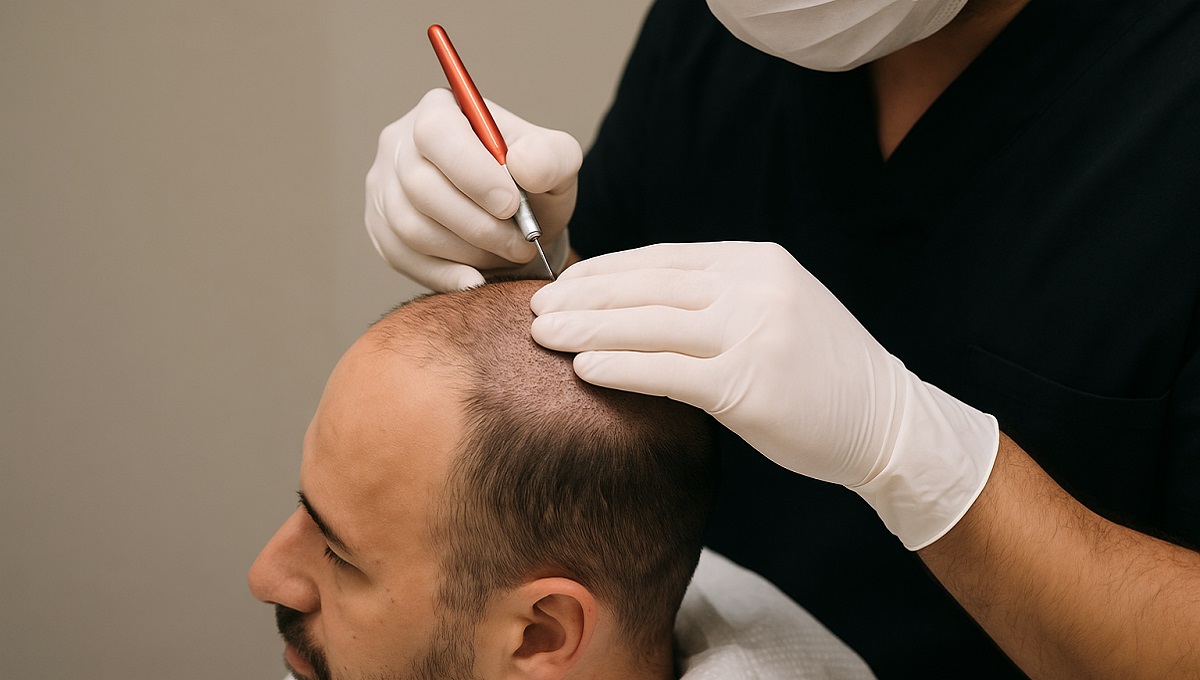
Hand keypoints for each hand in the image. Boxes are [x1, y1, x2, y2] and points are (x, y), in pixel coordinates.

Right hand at [365, 88, 580, 290]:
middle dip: (478, 224)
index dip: (471, 172)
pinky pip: (402, 257)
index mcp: (439, 110)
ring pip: (411, 227)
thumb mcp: (557, 163)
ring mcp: (384, 187)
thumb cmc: (532, 183)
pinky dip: (443, 274)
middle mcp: (399, 143)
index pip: (436, 133)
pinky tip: (476, 279)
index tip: (511, 205)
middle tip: (521, 244)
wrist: (515, 219)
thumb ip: (551, 158)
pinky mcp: (381, 228)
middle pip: (421, 187)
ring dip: (466, 250)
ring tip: (507, 254)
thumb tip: (522, 165)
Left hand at [530, 242, 998, 548]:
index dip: (605, 270)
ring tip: (542, 333)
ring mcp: (754, 332)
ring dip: (587, 327)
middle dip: (583, 295)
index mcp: (757, 262)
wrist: (887, 420)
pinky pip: (668, 370)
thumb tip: (636, 302)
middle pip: (647, 285)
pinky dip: (620, 366)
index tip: (563, 283)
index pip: (661, 258)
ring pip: (649, 323)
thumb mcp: (776, 309)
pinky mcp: (749, 384)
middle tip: (535, 306)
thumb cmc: (821, 372)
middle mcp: (754, 286)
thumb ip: (717, 298)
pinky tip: (582, 366)